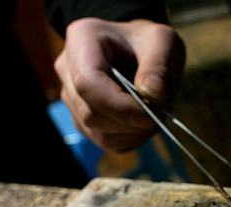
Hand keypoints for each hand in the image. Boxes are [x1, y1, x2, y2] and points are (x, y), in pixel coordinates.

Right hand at [54, 18, 184, 150]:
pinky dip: (131, 138)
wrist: (139, 51)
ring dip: (134, 132)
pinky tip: (144, 121)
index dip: (120, 105)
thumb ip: (160, 64)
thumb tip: (153, 95)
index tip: (153, 111)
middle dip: (131, 120)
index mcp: (81, 40)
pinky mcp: (82, 120)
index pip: (88, 83)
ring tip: (155, 112)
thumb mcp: (162, 41)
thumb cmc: (148, 43)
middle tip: (162, 110)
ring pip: (98, 132)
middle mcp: (67, 70)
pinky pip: (105, 141)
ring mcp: (72, 98)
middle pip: (91, 114)